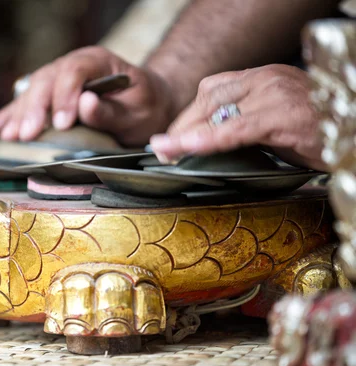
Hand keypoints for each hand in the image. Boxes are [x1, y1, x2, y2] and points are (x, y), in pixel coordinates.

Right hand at [0, 46, 175, 146]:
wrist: (145, 105)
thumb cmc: (144, 107)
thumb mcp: (138, 111)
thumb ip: (112, 110)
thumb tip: (85, 104)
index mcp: (97, 61)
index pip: (74, 71)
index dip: (65, 96)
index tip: (62, 124)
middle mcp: (72, 66)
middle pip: (46, 81)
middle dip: (35, 109)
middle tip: (27, 135)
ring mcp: (57, 81)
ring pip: (31, 92)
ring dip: (17, 115)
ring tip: (8, 136)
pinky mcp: (50, 99)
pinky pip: (25, 105)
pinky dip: (6, 117)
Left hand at [149, 65, 325, 170]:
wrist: (355, 129)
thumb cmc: (318, 129)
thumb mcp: (276, 121)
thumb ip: (245, 123)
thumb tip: (209, 142)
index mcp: (262, 78)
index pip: (211, 90)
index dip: (186, 116)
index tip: (168, 138)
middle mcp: (265, 79)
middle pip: (207, 97)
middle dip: (181, 126)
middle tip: (164, 151)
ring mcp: (274, 94)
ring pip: (216, 111)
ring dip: (187, 135)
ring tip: (169, 154)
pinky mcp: (281, 115)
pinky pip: (236, 129)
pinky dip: (208, 140)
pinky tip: (188, 149)